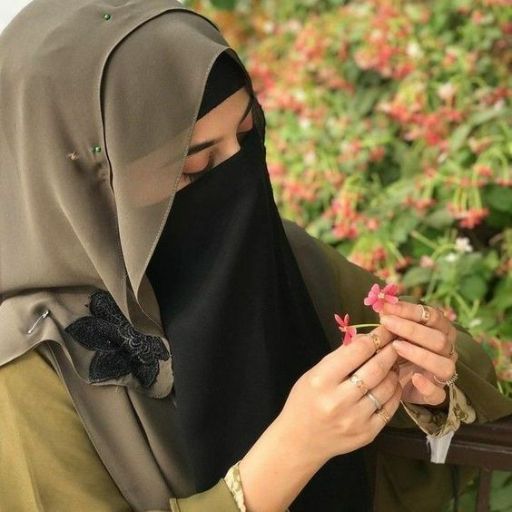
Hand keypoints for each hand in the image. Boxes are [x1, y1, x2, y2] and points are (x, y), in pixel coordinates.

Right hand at [276, 326, 401, 465]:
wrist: (299, 440)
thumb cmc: (304, 400)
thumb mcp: (313, 373)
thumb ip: (339, 357)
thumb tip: (366, 338)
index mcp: (322, 380)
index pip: (357, 352)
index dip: (376, 337)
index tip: (386, 328)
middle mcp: (339, 400)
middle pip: (375, 369)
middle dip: (390, 351)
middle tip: (398, 340)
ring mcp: (355, 419)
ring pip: (386, 388)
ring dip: (394, 371)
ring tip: (393, 362)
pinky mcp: (367, 434)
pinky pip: (389, 408)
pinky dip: (394, 392)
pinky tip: (392, 383)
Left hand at [378, 301, 457, 406]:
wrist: (395, 382)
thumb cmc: (395, 350)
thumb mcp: (391, 333)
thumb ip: (389, 321)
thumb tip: (379, 305)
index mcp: (439, 330)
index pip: (432, 316)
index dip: (410, 310)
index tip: (386, 307)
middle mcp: (446, 351)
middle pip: (439, 339)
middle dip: (412, 329)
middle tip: (386, 323)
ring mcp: (443, 374)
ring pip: (444, 364)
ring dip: (420, 354)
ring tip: (396, 347)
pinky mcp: (436, 394)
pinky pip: (439, 393)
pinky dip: (428, 386)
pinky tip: (414, 378)